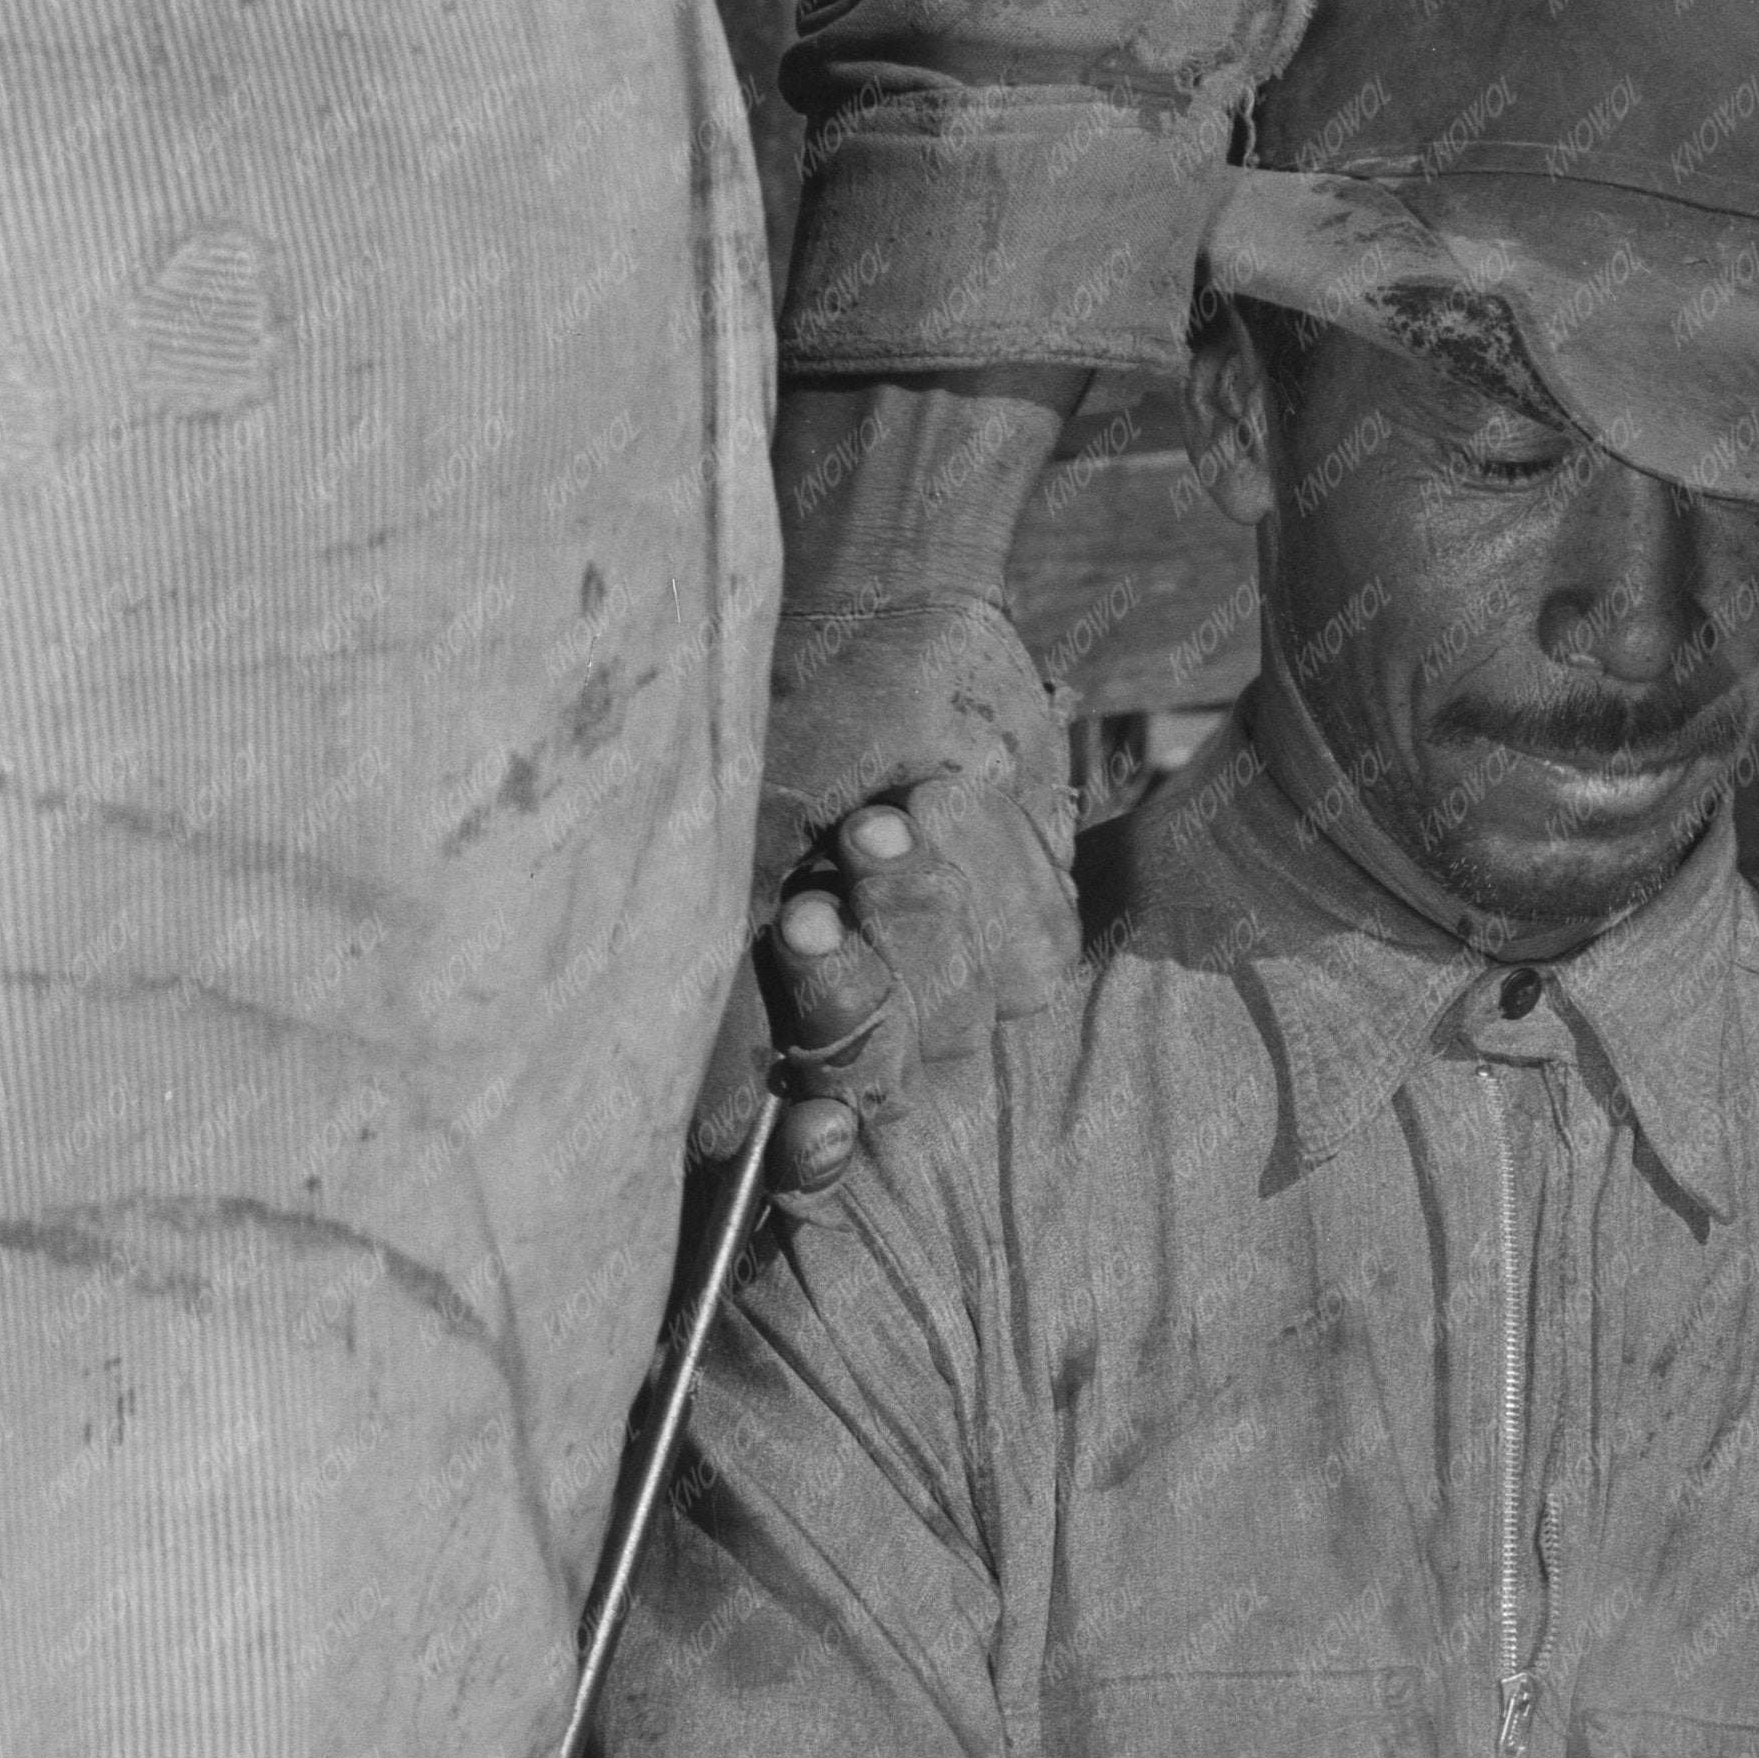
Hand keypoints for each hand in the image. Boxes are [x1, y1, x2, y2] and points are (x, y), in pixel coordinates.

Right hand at [690, 586, 1080, 1206]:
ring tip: (884, 825)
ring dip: (923, 913)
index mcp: (772, 1010)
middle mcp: (868, 1008)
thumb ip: (730, 992)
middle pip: (883, 1078)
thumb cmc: (780, 723)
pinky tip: (951, 798)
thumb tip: (722, 1138)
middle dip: (855, 999)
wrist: (884, 602)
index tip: (820, 1126)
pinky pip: (1035, 949)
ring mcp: (957, 972)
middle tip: (814, 916)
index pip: (795, 1140)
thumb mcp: (737, 846)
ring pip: (966, 1015)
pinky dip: (994, 871)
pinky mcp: (1034, 926)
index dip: (814, 1155)